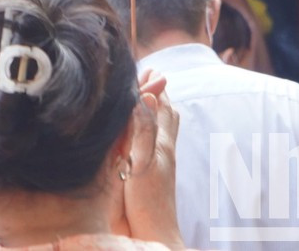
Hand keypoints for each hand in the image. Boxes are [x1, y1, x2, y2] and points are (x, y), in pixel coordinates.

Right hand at [120, 69, 182, 247]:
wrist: (151, 234)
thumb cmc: (148, 203)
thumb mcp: (144, 161)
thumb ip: (144, 128)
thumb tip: (147, 94)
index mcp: (160, 143)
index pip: (158, 104)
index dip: (151, 84)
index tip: (145, 66)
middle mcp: (159, 148)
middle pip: (163, 112)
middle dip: (155, 92)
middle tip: (150, 72)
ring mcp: (155, 161)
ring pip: (158, 126)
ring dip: (153, 108)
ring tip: (147, 94)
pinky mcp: (146, 172)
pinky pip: (148, 141)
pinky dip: (144, 126)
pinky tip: (135, 130)